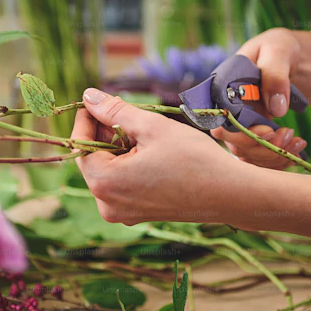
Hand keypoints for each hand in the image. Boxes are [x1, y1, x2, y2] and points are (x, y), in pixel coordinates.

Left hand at [70, 88, 251, 224]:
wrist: (230, 194)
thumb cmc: (194, 160)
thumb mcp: (152, 127)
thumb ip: (115, 111)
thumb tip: (88, 96)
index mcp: (104, 182)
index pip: (80, 143)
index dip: (88, 117)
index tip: (101, 100)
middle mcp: (106, 204)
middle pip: (93, 157)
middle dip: (106, 132)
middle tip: (130, 112)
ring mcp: (120, 213)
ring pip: (108, 168)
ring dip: (119, 147)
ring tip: (147, 133)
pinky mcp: (135, 215)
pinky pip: (121, 183)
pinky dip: (129, 164)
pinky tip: (152, 153)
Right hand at [212, 28, 307, 168]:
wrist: (292, 58)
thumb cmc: (279, 49)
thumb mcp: (278, 50)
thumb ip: (275, 74)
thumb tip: (275, 109)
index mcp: (223, 87)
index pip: (219, 119)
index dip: (240, 131)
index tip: (269, 131)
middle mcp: (226, 109)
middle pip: (232, 142)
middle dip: (261, 147)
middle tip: (289, 136)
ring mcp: (239, 125)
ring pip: (246, 154)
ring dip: (272, 155)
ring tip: (297, 142)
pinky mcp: (254, 136)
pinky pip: (259, 157)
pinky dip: (278, 159)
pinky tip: (296, 147)